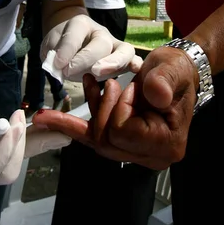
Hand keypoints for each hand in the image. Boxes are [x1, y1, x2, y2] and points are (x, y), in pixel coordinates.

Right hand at [0, 87, 25, 184]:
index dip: (3, 153)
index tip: (12, 126)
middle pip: (1, 175)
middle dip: (15, 148)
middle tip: (16, 118)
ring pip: (8, 169)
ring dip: (19, 144)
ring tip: (16, 117)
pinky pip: (10, 159)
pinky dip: (17, 142)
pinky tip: (14, 122)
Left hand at [34, 45, 197, 169]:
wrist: (174, 72)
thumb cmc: (176, 70)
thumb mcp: (173, 69)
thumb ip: (164, 81)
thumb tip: (155, 94)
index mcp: (167, 143)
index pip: (124, 133)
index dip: (119, 108)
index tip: (130, 88)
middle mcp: (151, 155)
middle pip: (107, 141)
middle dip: (101, 108)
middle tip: (109, 83)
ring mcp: (136, 152)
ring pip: (97, 138)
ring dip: (90, 109)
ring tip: (89, 82)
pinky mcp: (122, 142)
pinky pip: (92, 138)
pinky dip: (70, 126)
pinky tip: (47, 118)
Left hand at [41, 14, 142, 81]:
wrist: (71, 41)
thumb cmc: (60, 44)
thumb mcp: (50, 44)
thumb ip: (53, 53)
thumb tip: (60, 66)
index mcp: (81, 24)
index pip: (76, 33)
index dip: (66, 50)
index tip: (56, 64)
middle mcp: (101, 32)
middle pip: (100, 44)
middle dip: (85, 59)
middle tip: (69, 72)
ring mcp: (114, 44)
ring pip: (123, 50)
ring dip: (112, 63)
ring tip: (97, 72)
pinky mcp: (122, 58)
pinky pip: (133, 58)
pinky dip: (136, 64)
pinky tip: (135, 71)